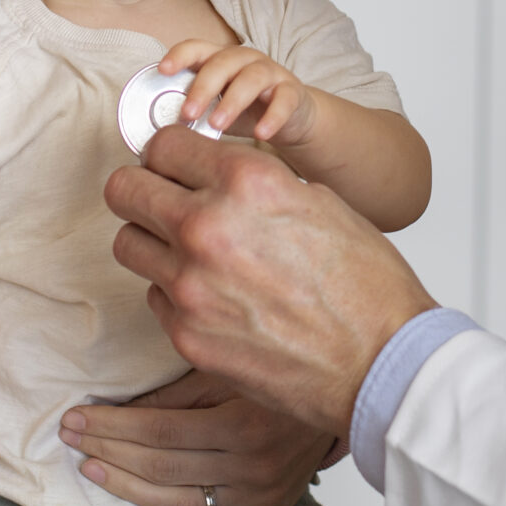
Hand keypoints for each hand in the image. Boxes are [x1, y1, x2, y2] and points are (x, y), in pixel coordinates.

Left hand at [60, 368, 343, 505]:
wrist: (354, 399)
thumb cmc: (285, 377)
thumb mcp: (230, 370)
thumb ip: (177, 392)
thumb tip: (119, 405)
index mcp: (241, 424)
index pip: (156, 431)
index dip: (109, 426)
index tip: (74, 418)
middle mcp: (251, 468)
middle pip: (160, 467)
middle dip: (107, 450)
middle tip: (70, 438)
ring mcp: (261, 497)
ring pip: (177, 503)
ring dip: (126, 488)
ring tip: (92, 469)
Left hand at [106, 127, 433, 435]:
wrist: (380, 361)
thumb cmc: (364, 283)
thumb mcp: (317, 201)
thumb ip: (253, 183)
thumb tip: (212, 174)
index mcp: (246, 182)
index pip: (163, 144)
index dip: (168, 154)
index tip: (172, 166)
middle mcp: (207, 227)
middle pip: (124, 190)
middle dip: (142, 191)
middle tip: (162, 201)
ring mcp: (191, 286)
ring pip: (128, 244)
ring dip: (153, 242)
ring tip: (190, 252)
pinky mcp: (186, 335)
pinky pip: (155, 296)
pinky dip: (175, 292)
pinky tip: (216, 297)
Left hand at [158, 40, 318, 145]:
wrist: (292, 119)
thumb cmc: (246, 112)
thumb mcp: (216, 108)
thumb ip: (193, 113)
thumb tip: (158, 136)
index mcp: (220, 60)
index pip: (197, 48)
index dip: (179, 55)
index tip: (163, 70)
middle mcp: (245, 60)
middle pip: (222, 62)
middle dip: (202, 87)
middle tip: (187, 114)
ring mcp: (271, 73)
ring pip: (252, 78)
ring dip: (232, 101)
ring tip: (217, 125)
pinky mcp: (293, 92)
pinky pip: (284, 100)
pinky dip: (272, 117)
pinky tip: (261, 135)